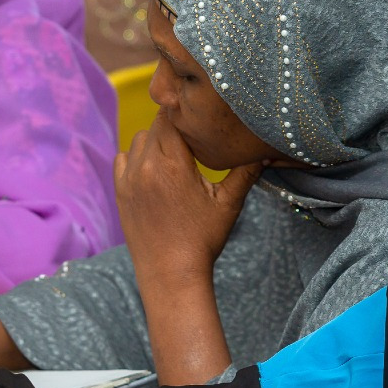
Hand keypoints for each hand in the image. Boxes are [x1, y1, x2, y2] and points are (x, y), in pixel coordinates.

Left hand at [114, 111, 262, 284]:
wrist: (170, 274)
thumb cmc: (202, 240)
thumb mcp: (228, 204)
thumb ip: (245, 172)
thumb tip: (267, 150)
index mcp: (172, 164)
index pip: (171, 116)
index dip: (185, 114)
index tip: (200, 119)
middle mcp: (145, 167)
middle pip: (155, 126)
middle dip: (173, 127)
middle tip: (193, 138)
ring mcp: (128, 179)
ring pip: (138, 140)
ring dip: (155, 141)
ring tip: (175, 156)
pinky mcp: (120, 192)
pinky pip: (123, 158)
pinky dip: (137, 157)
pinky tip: (154, 170)